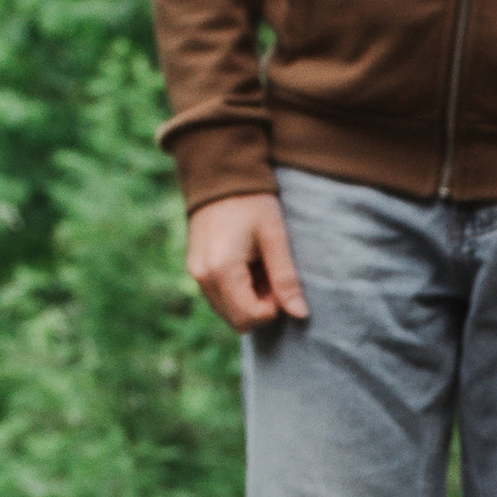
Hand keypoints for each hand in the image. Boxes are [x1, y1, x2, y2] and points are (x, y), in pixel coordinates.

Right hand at [186, 190, 307, 331]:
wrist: (220, 174)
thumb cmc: (252, 202)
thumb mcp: (275, 237)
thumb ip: (286, 278)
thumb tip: (300, 314)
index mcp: (222, 270)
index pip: (250, 317)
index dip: (273, 308)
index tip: (280, 282)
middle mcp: (202, 277)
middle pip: (237, 322)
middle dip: (261, 307)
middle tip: (271, 276)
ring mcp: (196, 274)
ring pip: (227, 312)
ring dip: (249, 300)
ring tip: (259, 268)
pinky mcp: (195, 270)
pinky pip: (219, 297)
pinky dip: (237, 291)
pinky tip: (246, 266)